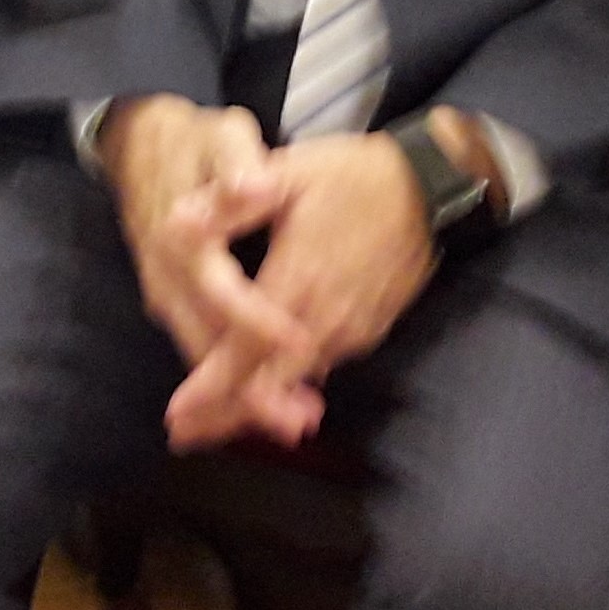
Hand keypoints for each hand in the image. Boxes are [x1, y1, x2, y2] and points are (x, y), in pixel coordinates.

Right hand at [103, 97, 310, 391]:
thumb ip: (238, 166)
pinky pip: (202, 349)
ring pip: (203, 356)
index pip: (222, 293)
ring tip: (293, 421)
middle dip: (252, 388)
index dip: (259, 322)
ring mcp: (166, 297)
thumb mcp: (220, 137)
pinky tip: (267, 399)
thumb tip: (254, 187)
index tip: (298, 342)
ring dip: (244, 393)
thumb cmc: (192, 141)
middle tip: (298, 420)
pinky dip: (232, 380)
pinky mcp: (172, 305)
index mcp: (181, 240)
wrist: (140, 145)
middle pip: (208, 344)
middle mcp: (167, 279)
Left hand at [165, 128, 442, 450]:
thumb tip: (179, 220)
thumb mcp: (288, 173)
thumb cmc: (353, 176)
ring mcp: (352, 329)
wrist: (430, 187)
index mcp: (296, 281)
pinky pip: (324, 365)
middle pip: (270, 385)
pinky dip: (295, 384)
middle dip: (226, 414)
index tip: (178, 416)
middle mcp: (325, 318)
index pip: (245, 352)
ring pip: (299, 382)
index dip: (210, 388)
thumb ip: (232, 202)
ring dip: (261, 404)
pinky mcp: (371, 330)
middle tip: (186, 436)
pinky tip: (275, 390)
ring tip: (220, 421)